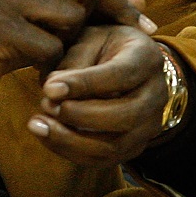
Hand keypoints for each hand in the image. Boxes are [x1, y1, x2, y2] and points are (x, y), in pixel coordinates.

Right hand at [0, 0, 155, 111]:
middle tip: (79, 46)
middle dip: (92, 23)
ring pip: (70, 21)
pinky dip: (44, 64)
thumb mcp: (44, 14)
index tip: (147, 29)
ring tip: (37, 50)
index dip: (120, 4)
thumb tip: (143, 0)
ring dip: (64, 46)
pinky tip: (20, 63)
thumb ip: (89, 4)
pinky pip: (49, 48)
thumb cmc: (0, 37)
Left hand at [28, 24, 168, 165]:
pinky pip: (105, 159)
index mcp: (148, 58)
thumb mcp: (90, 37)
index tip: (49, 88)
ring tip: (38, 125)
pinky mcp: (134, 146)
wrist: (124, 62)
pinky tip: (46, 135)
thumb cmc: (102, 45)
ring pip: (115, 145)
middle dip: (79, 115)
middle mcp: (157, 95)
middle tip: (45, 104)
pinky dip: (72, 152)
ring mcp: (149, 125)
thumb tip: (52, 90)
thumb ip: (74, 59)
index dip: (84, 84)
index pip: (120, 75)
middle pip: (125, 116)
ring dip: (71, 140)